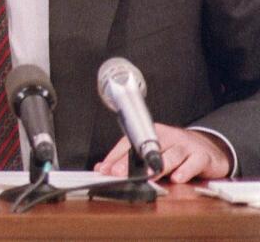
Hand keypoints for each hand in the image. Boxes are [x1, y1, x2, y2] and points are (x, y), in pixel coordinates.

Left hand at [94, 123, 231, 182]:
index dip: (115, 156)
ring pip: (171, 154)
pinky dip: (185, 170)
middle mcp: (167, 137)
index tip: (105, 169)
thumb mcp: (153, 155)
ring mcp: (185, 145)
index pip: (129, 143)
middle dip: (132, 162)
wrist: (210, 150)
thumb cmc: (177, 152)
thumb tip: (102, 168)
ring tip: (148, 176)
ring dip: (158, 166)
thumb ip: (129, 162)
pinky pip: (193, 162)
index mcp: (151, 134)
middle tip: (120, 173)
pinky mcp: (202, 156)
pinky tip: (178, 178)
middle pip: (147, 148)